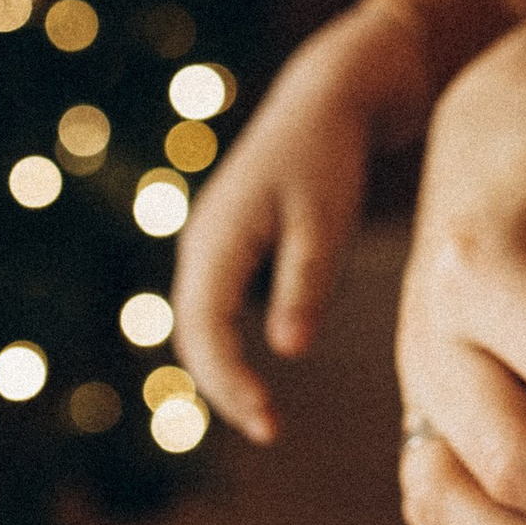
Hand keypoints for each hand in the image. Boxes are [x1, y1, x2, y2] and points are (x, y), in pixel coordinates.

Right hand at [174, 2, 437, 441]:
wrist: (331, 95)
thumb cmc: (332, 156)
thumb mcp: (327, 222)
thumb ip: (307, 285)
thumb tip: (290, 352)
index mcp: (216, 241)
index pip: (206, 333)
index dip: (231, 385)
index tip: (269, 424)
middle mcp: (201, 244)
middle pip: (193, 335)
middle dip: (224, 387)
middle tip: (269, 429)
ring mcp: (210, 242)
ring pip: (201, 322)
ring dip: (223, 368)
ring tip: (265, 411)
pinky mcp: (230, 242)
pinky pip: (218, 304)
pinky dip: (232, 342)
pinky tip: (267, 363)